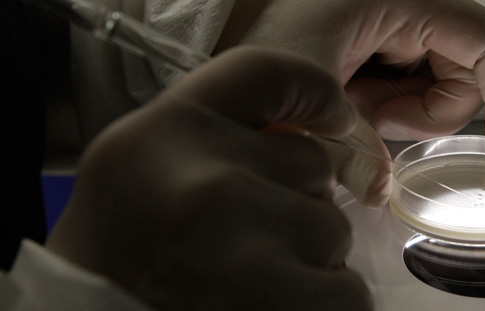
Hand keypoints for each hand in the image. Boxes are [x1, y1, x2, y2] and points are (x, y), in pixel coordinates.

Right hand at [46, 47, 372, 310]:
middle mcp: (204, 181)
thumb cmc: (128, 250)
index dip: (316, 90)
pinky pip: (348, 292)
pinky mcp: (270, 301)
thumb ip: (221, 137)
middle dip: (298, 200)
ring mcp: (238, 244)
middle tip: (246, 236)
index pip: (268, 73)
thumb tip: (319, 132)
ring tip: (254, 279)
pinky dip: (325, 302)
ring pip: (334, 230)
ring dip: (309, 259)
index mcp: (165, 132)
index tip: (334, 118)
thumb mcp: (148, 166)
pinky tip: (275, 306)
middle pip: (313, 163)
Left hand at [216, 0, 484, 203]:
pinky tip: (349, 98)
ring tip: (348, 100)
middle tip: (367, 114)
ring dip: (396, 114)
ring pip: (434, 95)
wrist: (235, 26)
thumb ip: (350, 143)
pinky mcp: (388, 53)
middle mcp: (413, 13)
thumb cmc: (263, 32)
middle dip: (419, 115)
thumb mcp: (309, 88)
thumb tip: (381, 192)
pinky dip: (384, 111)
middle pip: (463, 81)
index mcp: (407, 1)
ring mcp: (402, 35)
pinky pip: (409, 96)